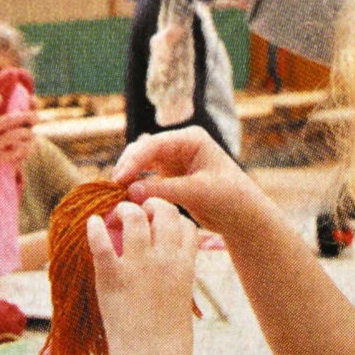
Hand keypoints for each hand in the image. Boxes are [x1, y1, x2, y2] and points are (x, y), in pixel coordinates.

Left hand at [88, 198, 196, 354]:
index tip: (159, 221)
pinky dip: (95, 228)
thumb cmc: (167, 334)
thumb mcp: (181, 298)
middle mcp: (165, 259)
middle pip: (164, 212)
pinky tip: (92, 224)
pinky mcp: (112, 276)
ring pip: (134, 217)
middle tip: (136, 210)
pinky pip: (101, 242)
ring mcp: (139, 266)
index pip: (186, 226)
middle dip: (151, 205)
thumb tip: (169, 261)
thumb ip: (177, 275)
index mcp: (185, 265)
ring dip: (123, 210)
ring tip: (113, 215)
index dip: (174, 218)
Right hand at [111, 127, 259, 234]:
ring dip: (129, 176)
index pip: (153, 144)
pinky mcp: (168, 176)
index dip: (133, 161)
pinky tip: (127, 198)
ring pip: (140, 163)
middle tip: (114, 188)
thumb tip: (130, 191)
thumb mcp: (197, 192)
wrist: (241, 215)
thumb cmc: (228, 198)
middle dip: (127, 167)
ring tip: (118, 193)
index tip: (119, 179)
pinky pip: (144, 177)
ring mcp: (172, 160)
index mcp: (190, 139)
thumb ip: (164, 190)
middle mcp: (179, 145)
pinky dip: (135, 186)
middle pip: (142, 150)